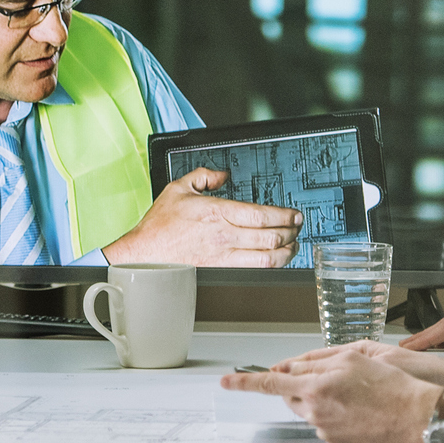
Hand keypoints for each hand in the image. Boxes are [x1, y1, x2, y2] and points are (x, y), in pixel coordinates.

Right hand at [101, 167, 301, 267]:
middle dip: (291, 231)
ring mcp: (224, 254)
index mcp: (216, 212)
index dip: (283, 215)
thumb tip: (221, 174)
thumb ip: (203, 175)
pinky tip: (277, 259)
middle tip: (298, 226)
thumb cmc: (159, 225)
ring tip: (293, 244)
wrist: (145, 253)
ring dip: (286, 250)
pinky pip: (254, 268)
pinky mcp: (221, 268)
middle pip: (269, 235)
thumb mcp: (178, 187)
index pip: (260, 214)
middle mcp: (223, 234)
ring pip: (267, 255)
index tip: (293, 214)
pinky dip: (272, 264)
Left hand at [222, 345, 440, 442]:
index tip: (225, 382)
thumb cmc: (392, 385)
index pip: (270, 383)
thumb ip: (316, 362)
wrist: (416, 416)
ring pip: (309, 411)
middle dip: (303, 387)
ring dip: (321, 401)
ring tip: (355, 397)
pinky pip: (325, 426)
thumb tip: (289, 368)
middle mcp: (317, 411)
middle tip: (335, 381)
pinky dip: (335, 417)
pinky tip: (358, 412)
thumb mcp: (353, 358)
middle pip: (291, 397)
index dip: (245, 382)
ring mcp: (326, 430)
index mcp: (318, 386)